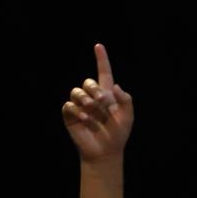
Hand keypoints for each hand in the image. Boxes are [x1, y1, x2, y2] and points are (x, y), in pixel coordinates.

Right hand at [62, 43, 134, 162]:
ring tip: (92, 109)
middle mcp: (93, 98)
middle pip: (88, 82)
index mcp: (108, 95)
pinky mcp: (71, 115)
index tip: (99, 46)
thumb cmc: (118, 134)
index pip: (104, 73)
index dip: (101, 60)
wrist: (106, 151)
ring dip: (85, 98)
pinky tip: (85, 119)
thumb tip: (115, 86)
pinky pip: (69, 105)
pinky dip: (77, 110)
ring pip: (77, 91)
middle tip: (102, 101)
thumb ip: (126, 101)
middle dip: (94, 89)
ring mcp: (81, 105)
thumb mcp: (127, 117)